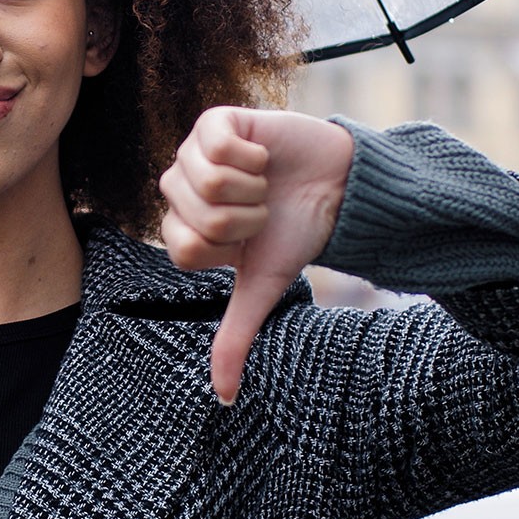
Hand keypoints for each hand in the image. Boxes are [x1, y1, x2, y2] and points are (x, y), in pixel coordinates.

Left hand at [160, 106, 352, 403]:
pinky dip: (250, 156)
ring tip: (263, 184)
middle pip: (196, 215)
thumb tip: (223, 397)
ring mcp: (194, 152)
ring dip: (251, 188)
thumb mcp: (262, 288)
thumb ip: (234, 337)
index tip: (249, 239)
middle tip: (261, 210)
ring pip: (206, 180)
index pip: (182, 248)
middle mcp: (181, 189)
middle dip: (244, 219)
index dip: (226, 247)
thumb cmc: (295, 234)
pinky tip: (261, 156)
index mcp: (183, 228)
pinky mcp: (215, 120)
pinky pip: (214, 142)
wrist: (337, 187)